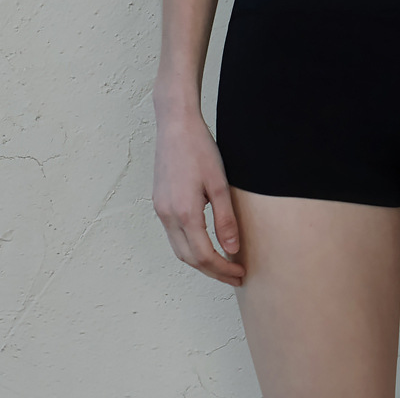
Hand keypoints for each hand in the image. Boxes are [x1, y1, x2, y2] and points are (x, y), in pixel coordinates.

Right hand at [153, 101, 244, 284]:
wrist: (175, 125)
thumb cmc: (199, 149)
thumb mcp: (220, 185)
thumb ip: (226, 220)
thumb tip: (232, 249)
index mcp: (185, 212)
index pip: (204, 256)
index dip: (223, 269)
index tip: (240, 272)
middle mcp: (168, 215)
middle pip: (190, 259)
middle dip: (213, 272)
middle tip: (235, 275)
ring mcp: (161, 210)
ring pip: (179, 250)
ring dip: (200, 262)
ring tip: (222, 265)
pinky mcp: (159, 204)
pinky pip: (174, 236)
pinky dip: (190, 248)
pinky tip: (205, 246)